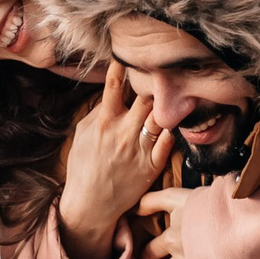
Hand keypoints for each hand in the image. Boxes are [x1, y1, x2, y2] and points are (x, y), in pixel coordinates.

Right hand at [57, 65, 170, 258]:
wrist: (91, 204)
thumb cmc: (83, 167)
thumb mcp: (81, 135)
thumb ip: (96, 112)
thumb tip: (109, 93)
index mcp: (104, 122)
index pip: (114, 85)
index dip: (122, 66)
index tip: (130, 54)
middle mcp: (123, 132)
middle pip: (145, 97)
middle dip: (153, 83)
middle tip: (162, 72)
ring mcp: (139, 149)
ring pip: (160, 116)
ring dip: (167, 103)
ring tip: (175, 92)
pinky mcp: (152, 165)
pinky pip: (169, 141)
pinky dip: (173, 129)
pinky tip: (178, 119)